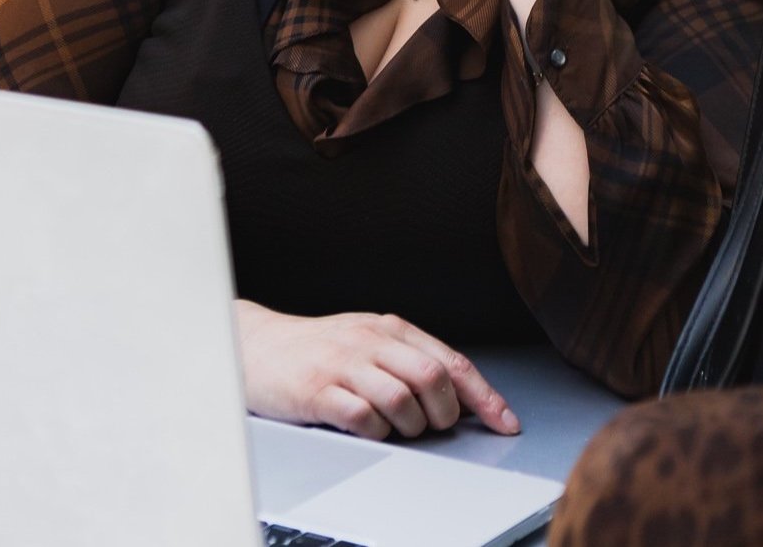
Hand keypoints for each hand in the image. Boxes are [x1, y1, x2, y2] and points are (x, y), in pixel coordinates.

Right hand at [233, 302, 519, 440]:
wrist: (257, 345)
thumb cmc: (318, 349)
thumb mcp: (367, 342)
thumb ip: (407, 360)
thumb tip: (456, 395)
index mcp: (390, 328)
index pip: (452, 361)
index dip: (484, 396)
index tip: (506, 423)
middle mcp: (371, 341)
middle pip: (433, 377)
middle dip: (444, 412)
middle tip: (432, 426)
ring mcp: (343, 364)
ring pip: (402, 399)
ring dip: (409, 425)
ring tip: (396, 428)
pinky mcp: (317, 391)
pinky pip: (362, 418)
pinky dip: (374, 432)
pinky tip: (366, 429)